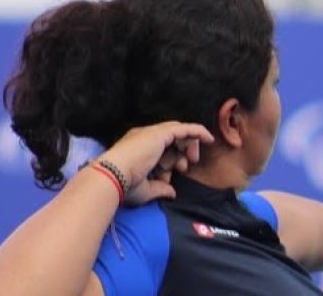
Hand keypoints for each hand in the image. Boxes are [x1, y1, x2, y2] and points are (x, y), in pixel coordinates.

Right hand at [98, 121, 214, 205]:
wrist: (113, 176)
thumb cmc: (124, 186)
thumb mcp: (144, 190)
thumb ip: (159, 189)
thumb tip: (171, 193)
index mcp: (136, 148)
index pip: (160, 149)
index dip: (171, 160)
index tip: (173, 175)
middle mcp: (143, 137)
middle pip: (171, 139)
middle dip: (181, 152)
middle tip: (185, 167)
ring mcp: (152, 133)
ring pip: (178, 133)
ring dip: (188, 147)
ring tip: (191, 161)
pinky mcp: (161, 133)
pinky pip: (185, 128)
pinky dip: (198, 131)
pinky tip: (209, 139)